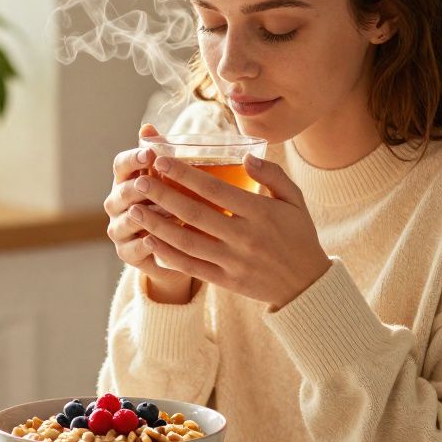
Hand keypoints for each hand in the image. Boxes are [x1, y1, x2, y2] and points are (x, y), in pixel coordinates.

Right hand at [103, 123, 195, 302]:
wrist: (172, 246)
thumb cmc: (171, 202)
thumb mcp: (169, 178)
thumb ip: (160, 154)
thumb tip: (148, 126)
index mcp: (125, 180)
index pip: (120, 165)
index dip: (133, 159)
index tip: (150, 154)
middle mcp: (116, 204)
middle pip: (121, 193)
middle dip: (137, 188)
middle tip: (151, 183)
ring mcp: (119, 229)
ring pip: (126, 221)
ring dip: (146, 216)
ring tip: (167, 212)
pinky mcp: (126, 253)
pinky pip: (132, 249)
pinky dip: (145, 244)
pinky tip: (158, 240)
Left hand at [128, 152, 331, 307]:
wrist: (307, 284)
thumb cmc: (298, 235)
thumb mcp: (295, 200)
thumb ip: (272, 175)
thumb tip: (247, 156)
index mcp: (260, 213)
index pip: (215, 190)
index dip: (185, 175)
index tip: (161, 161)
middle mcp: (245, 237)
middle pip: (195, 214)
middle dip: (163, 196)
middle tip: (139, 180)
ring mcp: (234, 262)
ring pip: (187, 242)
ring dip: (157, 226)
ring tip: (134, 210)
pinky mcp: (226, 281)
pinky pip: (192, 268)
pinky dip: (169, 255)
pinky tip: (150, 241)